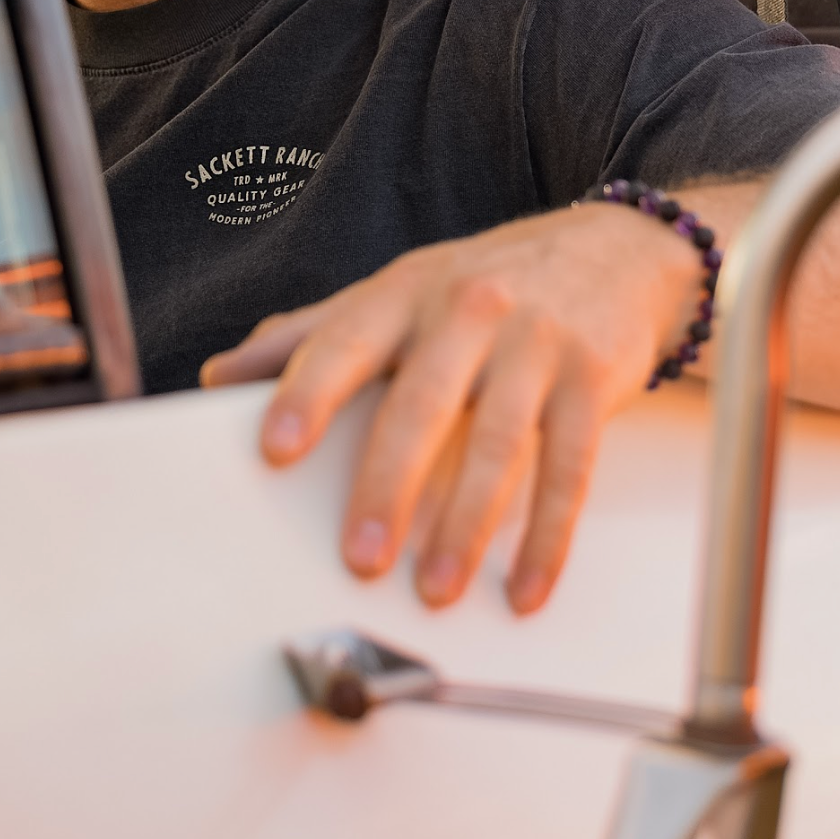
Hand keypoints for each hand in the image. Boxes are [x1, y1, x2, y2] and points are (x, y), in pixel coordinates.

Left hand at [199, 201, 704, 613]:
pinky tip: (526, 587)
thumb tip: (220, 377)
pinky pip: (572, 468)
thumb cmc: (489, 282)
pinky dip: (549, 535)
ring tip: (435, 587)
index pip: (346, 342)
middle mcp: (470, 311)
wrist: (619, 251)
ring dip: (466, 525)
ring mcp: (536, 343)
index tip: (277, 448)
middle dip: (388, 484)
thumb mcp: (399, 290)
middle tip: (360, 557)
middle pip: (423, 404)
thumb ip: (313, 333)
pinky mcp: (594, 378)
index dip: (308, 393)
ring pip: (498, 444)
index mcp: (405, 294)